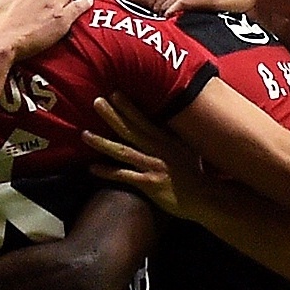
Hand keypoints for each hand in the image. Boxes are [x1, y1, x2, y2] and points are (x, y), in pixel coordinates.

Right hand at [0, 0, 84, 61]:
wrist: (1, 43)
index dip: (34, 1)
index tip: (32, 10)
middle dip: (49, 2)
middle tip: (43, 16)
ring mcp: (52, 5)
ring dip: (64, 2)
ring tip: (62, 10)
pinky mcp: (62, 18)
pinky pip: (78, 7)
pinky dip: (84, 4)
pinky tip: (88, 2)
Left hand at [85, 94, 207, 218]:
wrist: (205, 197)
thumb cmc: (195, 172)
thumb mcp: (187, 147)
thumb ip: (173, 135)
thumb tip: (167, 121)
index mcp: (165, 140)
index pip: (144, 119)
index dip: (129, 107)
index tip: (114, 93)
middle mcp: (157, 149)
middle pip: (131, 130)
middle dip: (113, 115)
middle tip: (96, 101)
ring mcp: (152, 166)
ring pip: (123, 151)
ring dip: (103, 142)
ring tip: (84, 134)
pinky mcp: (149, 183)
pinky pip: (125, 175)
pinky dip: (108, 172)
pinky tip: (92, 168)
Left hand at [150, 0, 267, 15]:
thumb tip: (154, 9)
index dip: (150, 4)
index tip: (152, 16)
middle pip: (155, 2)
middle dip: (156, 14)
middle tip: (159, 26)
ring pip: (165, 5)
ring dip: (164, 18)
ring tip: (168, 28)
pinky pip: (179, 6)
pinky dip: (173, 15)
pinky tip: (174, 21)